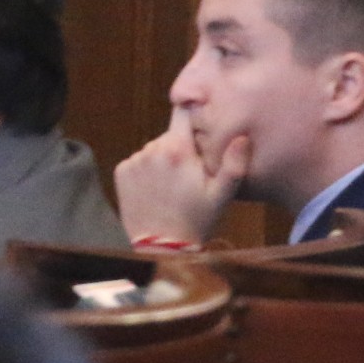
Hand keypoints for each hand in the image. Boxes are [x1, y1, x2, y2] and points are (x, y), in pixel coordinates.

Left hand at [117, 110, 246, 247]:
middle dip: (181, 147)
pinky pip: (138, 161)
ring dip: (163, 160)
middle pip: (171, 134)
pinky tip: (156, 190)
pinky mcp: (121, 172)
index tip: (198, 124)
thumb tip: (242, 137)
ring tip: (172, 186)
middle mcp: (152, 150)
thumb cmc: (196, 221)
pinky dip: (146, 170)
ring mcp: (134, 161)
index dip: (192, 114)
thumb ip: (234, 165)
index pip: (183, 112)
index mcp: (178, 149)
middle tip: (190, 174)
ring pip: (155, 149)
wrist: (161, 250)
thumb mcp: (222, 196)